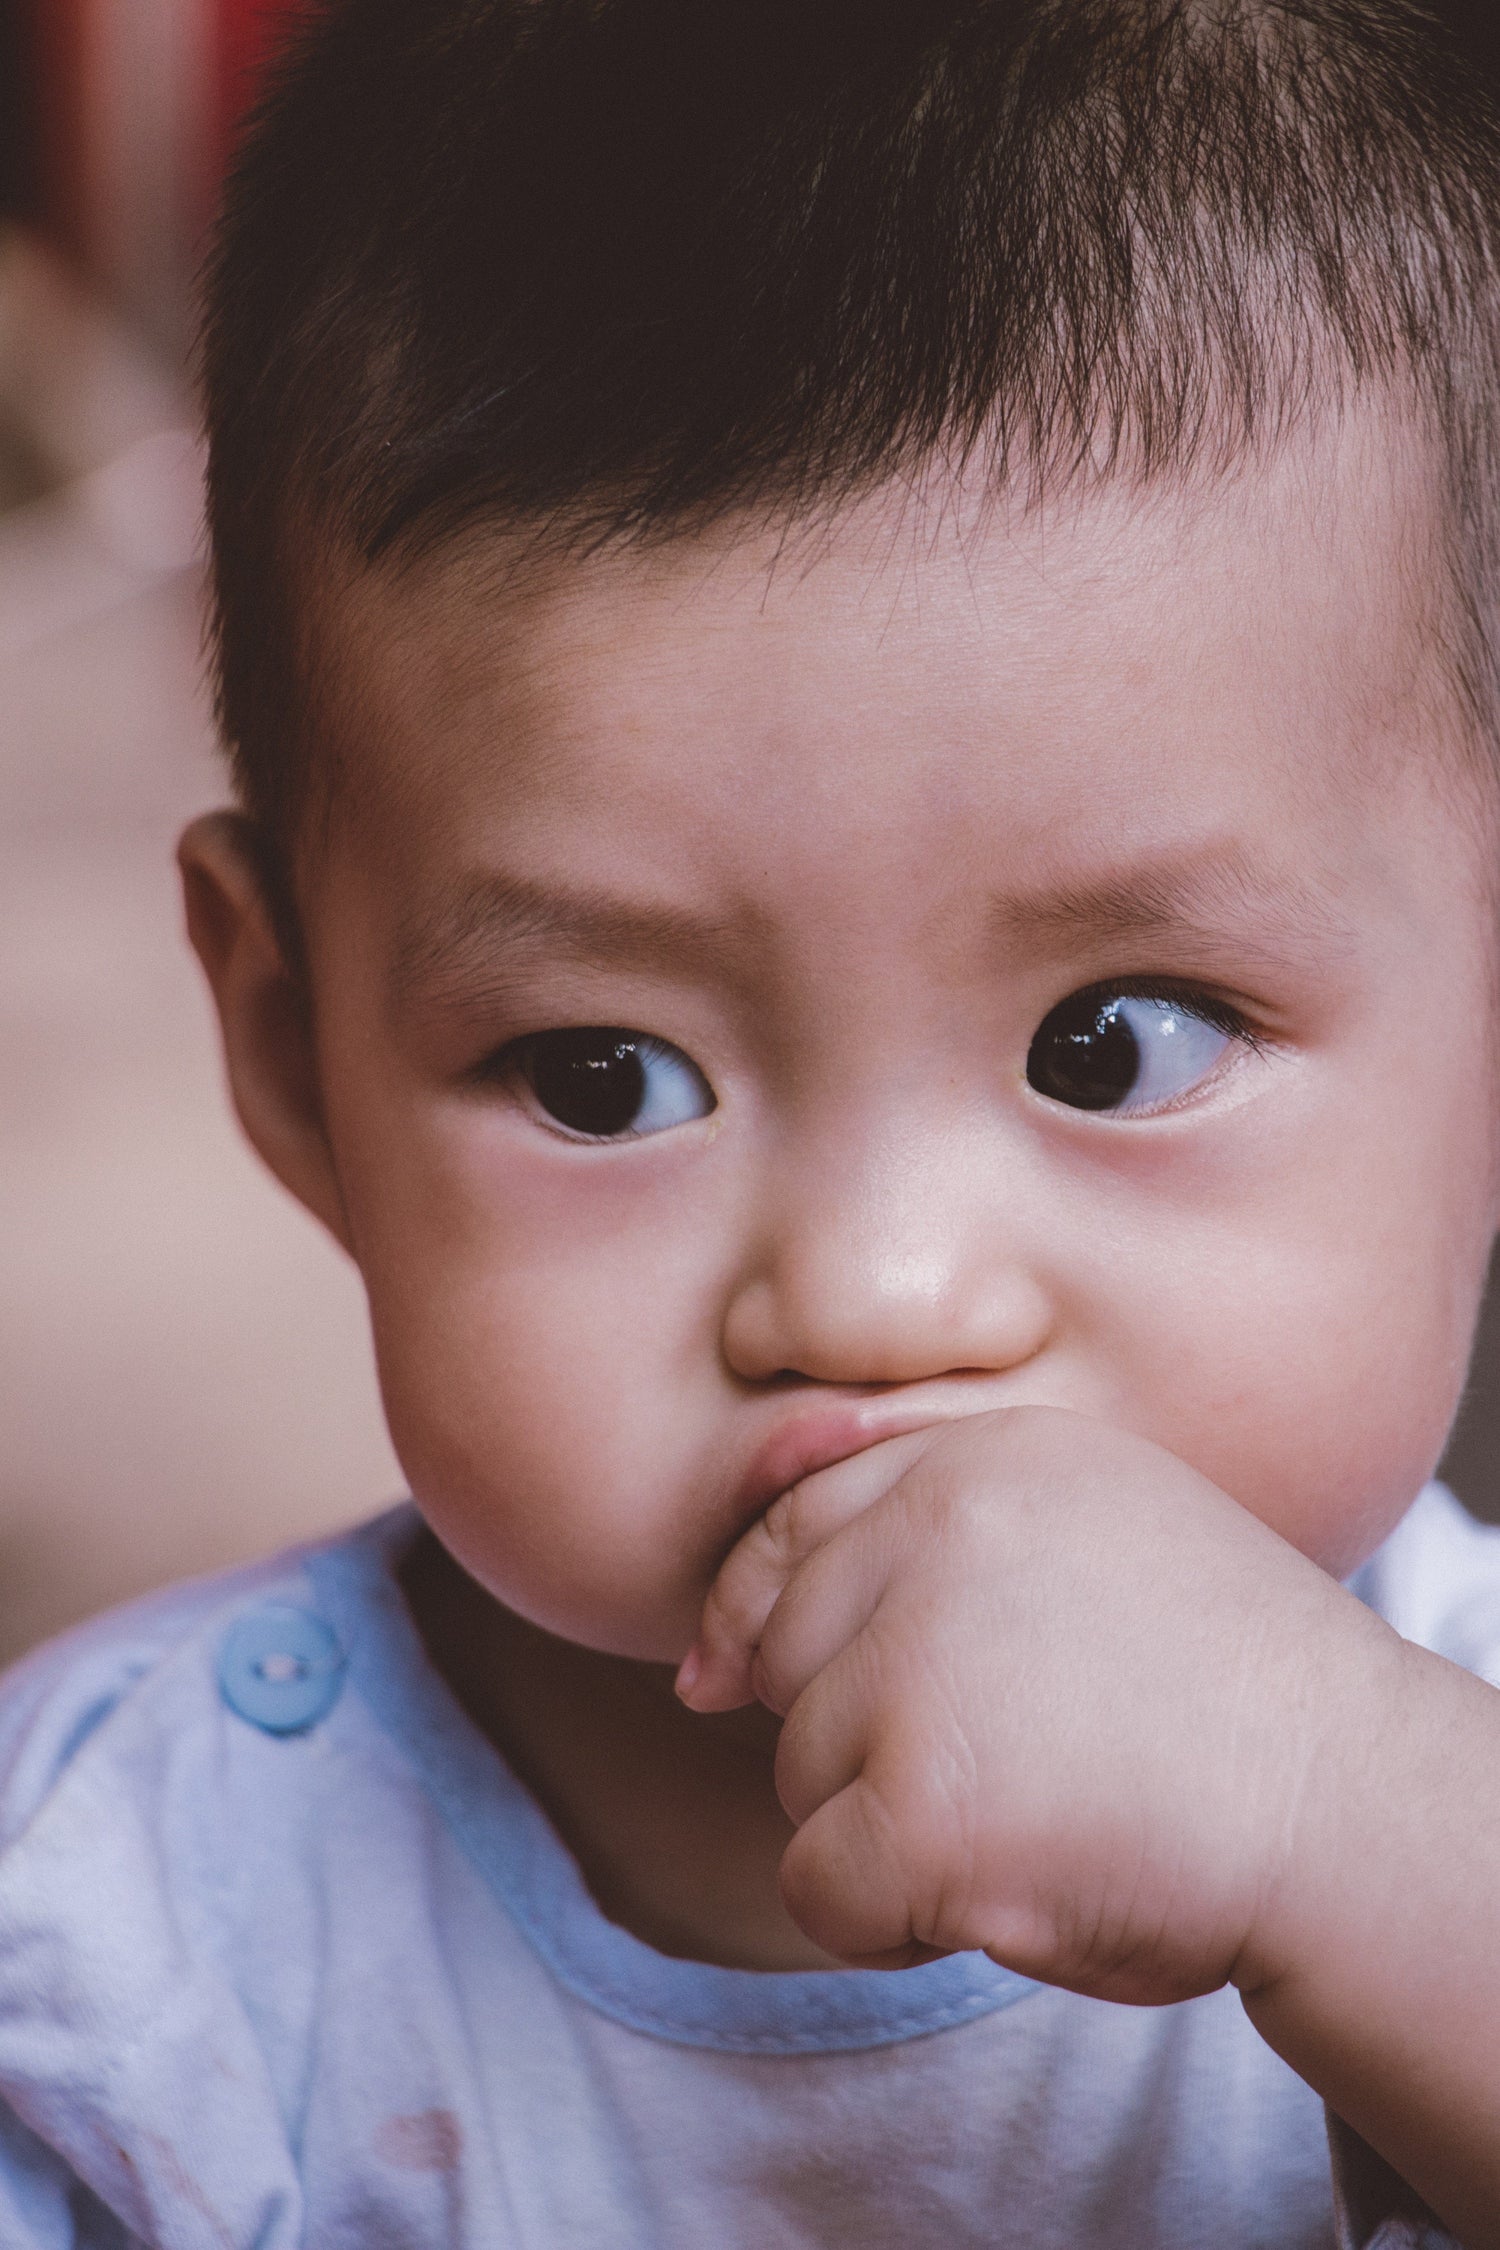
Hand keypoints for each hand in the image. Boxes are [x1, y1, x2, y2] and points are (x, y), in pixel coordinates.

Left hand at [678, 1405, 1402, 2005]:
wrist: (1348, 1803)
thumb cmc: (1222, 1687)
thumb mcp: (1087, 1536)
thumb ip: (923, 1549)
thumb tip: (700, 1660)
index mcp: (978, 1460)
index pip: (789, 1523)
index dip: (765, 1617)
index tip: (780, 1684)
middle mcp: (938, 1533)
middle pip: (782, 1656)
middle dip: (852, 1731)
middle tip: (1000, 1763)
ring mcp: (923, 1665)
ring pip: (797, 1771)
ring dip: (884, 1823)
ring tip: (1035, 1813)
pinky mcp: (921, 1804)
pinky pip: (819, 1884)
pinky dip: (888, 1918)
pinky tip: (1003, 1891)